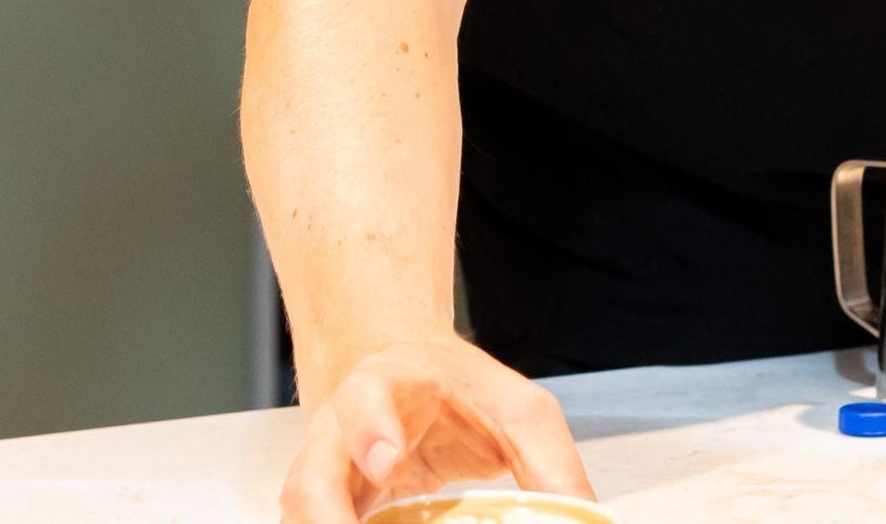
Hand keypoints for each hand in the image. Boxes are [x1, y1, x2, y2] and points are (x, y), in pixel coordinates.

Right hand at [281, 334, 593, 523]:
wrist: (403, 375)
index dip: (371, 431)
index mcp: (387, 387)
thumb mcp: (516, 408)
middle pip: (309, 475)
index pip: (367, 400)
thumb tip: (583, 518)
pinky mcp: (330, 510)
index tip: (388, 463)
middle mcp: (341, 434)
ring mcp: (327, 478)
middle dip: (323, 511)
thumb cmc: (452, 388)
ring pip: (302, 513)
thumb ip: (549, 464)